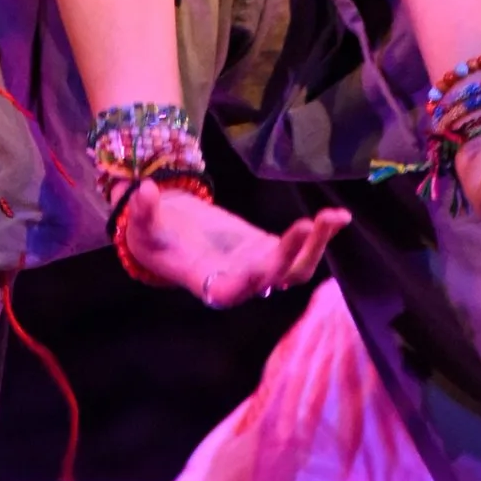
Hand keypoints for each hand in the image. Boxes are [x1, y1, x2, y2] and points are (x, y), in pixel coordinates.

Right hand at [119, 187, 349, 306]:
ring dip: (316, 247)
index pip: (231, 290)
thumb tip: (143, 190)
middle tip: (307, 226)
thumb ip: (143, 213)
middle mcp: (240, 282)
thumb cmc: (155, 237)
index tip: (261, 267)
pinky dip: (320, 235)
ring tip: (332, 217)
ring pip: (296, 270)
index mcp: (208, 283)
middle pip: (273, 279)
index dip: (248, 281)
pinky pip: (302, 249)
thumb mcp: (143, 226)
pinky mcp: (271, 250)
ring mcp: (260, 268)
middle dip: (291, 255)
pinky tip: (338, 216)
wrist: (173, 237)